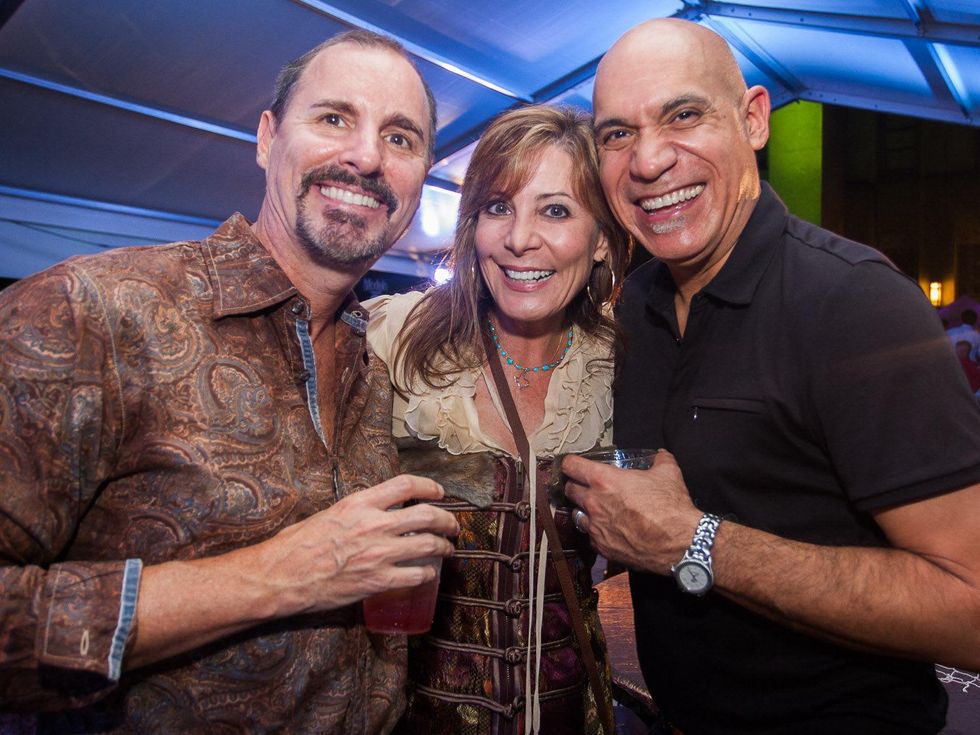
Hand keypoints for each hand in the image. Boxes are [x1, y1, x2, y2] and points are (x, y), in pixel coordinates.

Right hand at [255, 474, 458, 615]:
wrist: (281, 576)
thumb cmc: (296, 546)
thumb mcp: (328, 515)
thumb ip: (354, 513)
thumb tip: (371, 514)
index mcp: (359, 504)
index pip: (405, 485)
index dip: (428, 486)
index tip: (439, 492)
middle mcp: (373, 524)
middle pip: (426, 515)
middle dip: (446, 519)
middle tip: (452, 525)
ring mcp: (378, 553)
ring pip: (427, 544)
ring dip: (443, 546)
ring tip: (447, 549)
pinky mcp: (378, 580)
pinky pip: (415, 575)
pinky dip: (427, 573)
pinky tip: (428, 574)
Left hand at [562, 449, 700, 573]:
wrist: (679, 542)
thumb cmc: (670, 505)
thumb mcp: (668, 473)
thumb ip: (660, 460)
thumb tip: (660, 455)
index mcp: (604, 480)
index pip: (572, 466)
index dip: (570, 463)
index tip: (572, 464)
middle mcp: (593, 503)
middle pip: (570, 490)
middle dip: (575, 485)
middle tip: (585, 485)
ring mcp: (595, 527)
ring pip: (577, 515)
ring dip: (583, 510)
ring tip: (596, 509)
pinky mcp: (602, 548)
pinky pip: (591, 537)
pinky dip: (596, 532)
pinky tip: (608, 530)